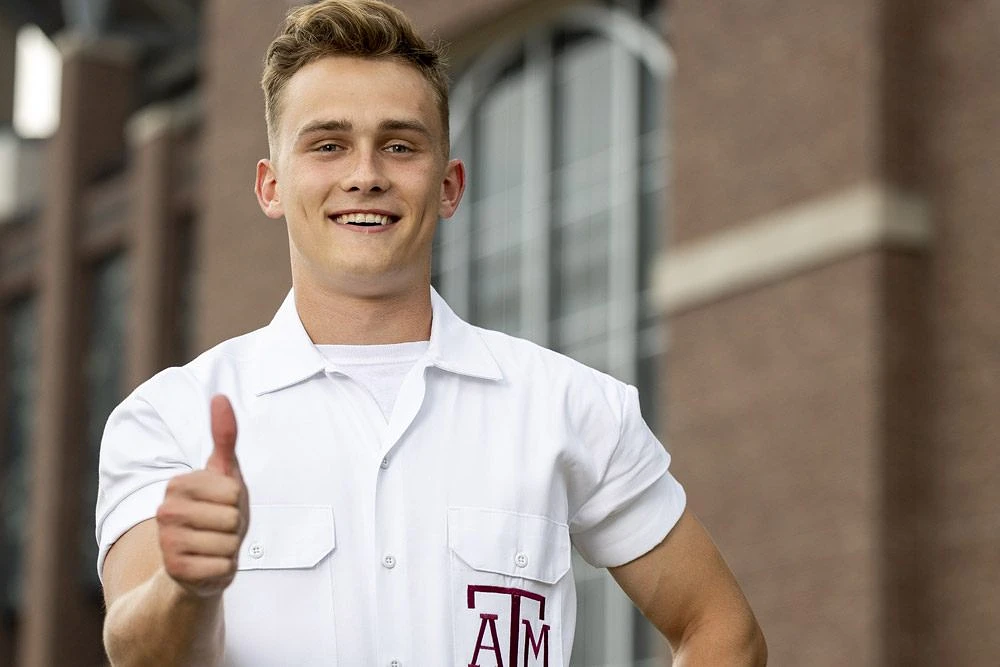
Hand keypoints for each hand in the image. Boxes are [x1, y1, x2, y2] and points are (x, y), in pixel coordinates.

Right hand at [156, 394, 249, 597]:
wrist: (198, 560)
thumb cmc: (216, 510)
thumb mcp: (224, 473)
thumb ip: (224, 435)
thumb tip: (220, 396)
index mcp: (176, 485)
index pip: (233, 493)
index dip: (236, 502)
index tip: (221, 505)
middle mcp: (165, 513)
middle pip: (232, 518)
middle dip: (235, 526)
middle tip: (219, 529)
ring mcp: (167, 544)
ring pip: (229, 544)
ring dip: (230, 548)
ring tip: (214, 545)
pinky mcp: (176, 572)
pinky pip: (224, 568)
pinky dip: (224, 569)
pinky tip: (209, 565)